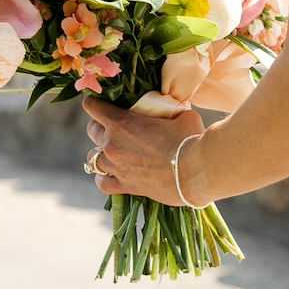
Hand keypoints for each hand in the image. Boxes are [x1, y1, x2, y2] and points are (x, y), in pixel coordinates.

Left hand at [82, 98, 204, 204]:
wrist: (196, 171)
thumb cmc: (190, 138)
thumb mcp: (180, 114)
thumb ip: (170, 110)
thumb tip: (173, 109)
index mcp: (121, 122)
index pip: (93, 107)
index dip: (94, 103)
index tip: (98, 102)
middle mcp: (112, 144)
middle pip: (92, 131)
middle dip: (99, 126)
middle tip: (112, 126)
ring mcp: (116, 167)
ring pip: (92, 158)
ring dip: (99, 152)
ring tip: (110, 152)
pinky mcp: (125, 186)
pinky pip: (102, 183)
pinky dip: (103, 177)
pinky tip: (110, 174)